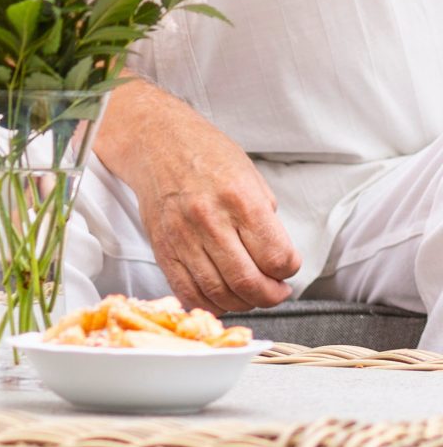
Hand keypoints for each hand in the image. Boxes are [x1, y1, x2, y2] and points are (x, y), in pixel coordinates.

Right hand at [99, 81, 299, 312]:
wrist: (156, 142)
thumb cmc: (207, 156)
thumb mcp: (251, 178)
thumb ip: (265, 222)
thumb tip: (275, 261)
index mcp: (240, 201)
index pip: (277, 259)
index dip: (289, 270)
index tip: (286, 267)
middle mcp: (210, 221)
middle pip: (249, 283)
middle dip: (271, 296)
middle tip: (275, 290)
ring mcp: (182, 237)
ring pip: (219, 293)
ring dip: (243, 303)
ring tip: (250, 293)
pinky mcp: (162, 248)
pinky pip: (186, 291)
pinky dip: (209, 304)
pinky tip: (222, 296)